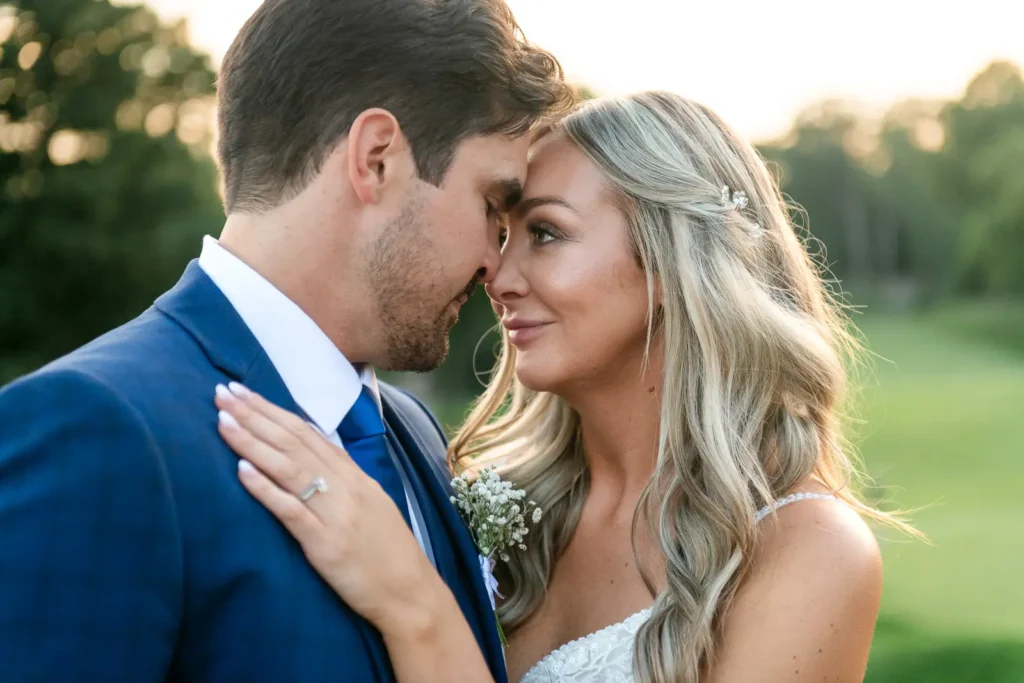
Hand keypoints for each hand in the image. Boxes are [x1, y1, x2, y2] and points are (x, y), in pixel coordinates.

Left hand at [213, 382, 439, 630]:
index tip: (242, 391)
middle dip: (255, 415)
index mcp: (354, 476)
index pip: (307, 433)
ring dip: (252, 442)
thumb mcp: (370, 504)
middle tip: (222, 393)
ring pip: (288, 468)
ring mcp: (335, 513)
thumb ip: (343, 480)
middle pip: (293, 442)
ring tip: (223, 421)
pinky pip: (291, 510)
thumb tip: (313, 458)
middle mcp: (345, 486)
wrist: (412, 593)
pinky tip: (241, 469)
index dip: (272, 410)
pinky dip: (265, 488)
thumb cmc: (388, 553)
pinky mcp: (325, 544)